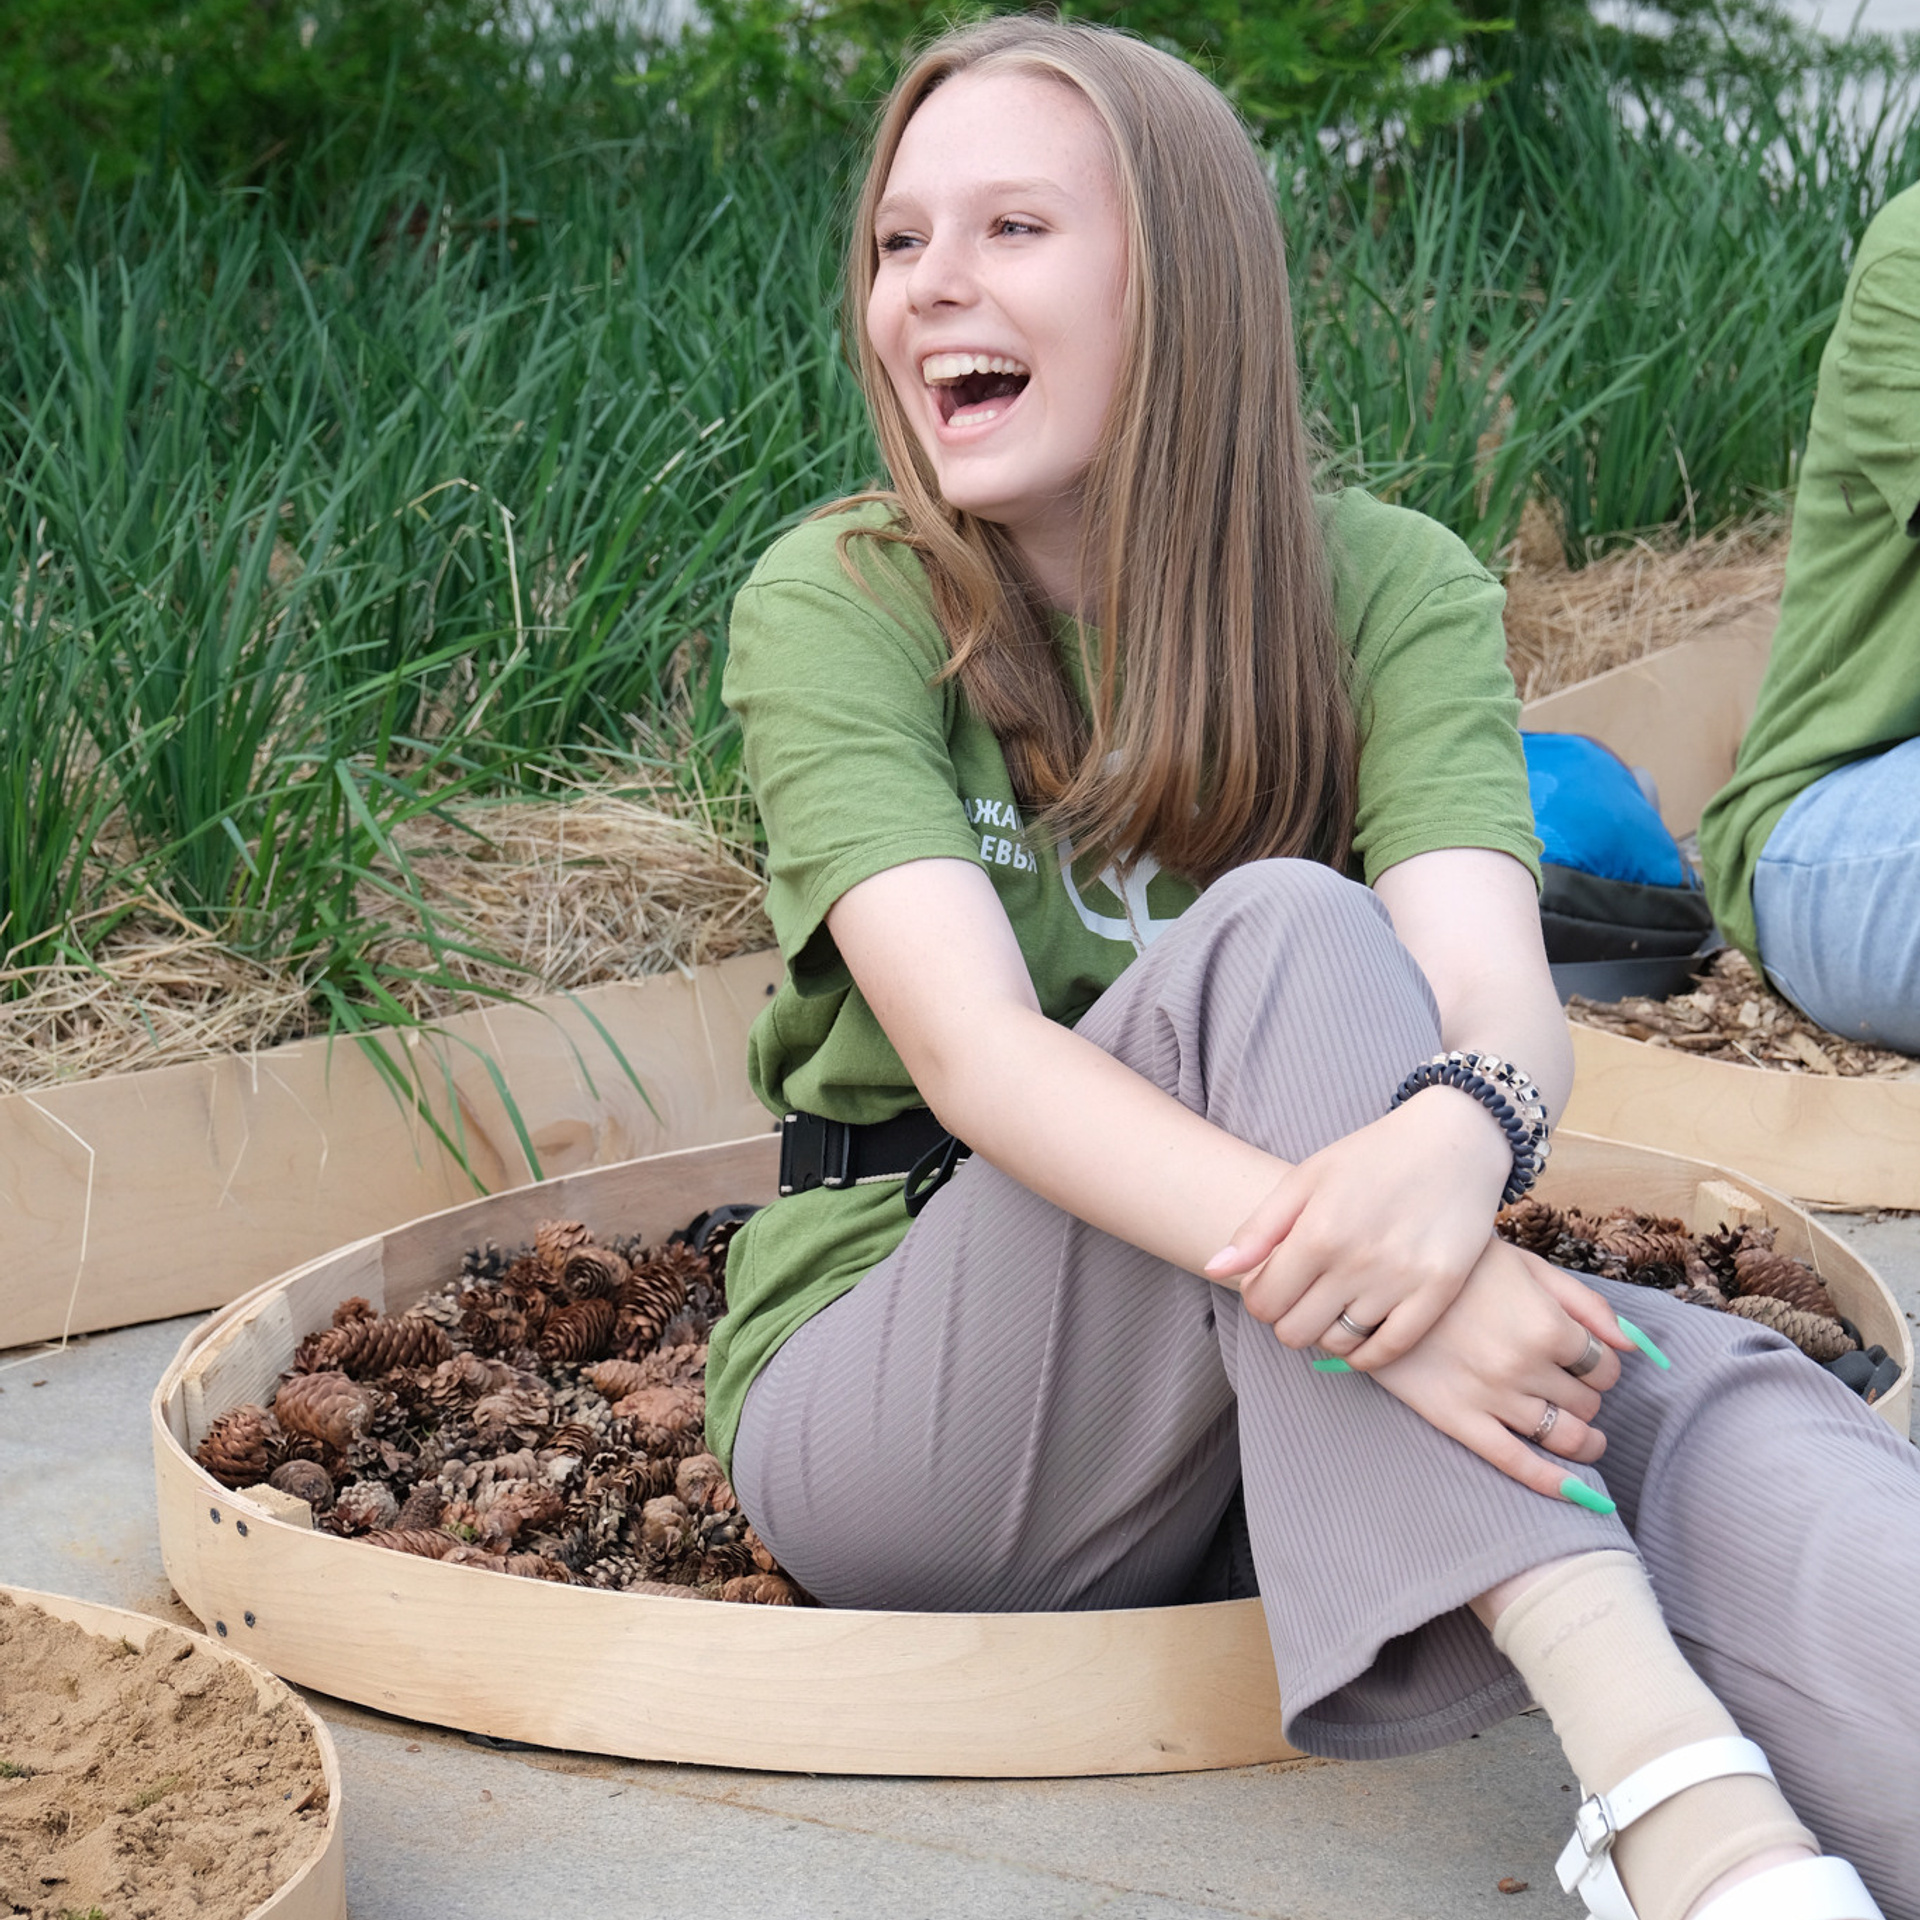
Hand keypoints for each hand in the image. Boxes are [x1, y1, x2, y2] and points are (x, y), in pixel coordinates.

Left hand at [1205, 1087, 1516, 1364]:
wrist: (1453, 1141)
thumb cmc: (1371, 1157)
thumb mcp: (1306, 1179)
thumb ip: (1258, 1229)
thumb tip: (1215, 1269)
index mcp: (1318, 1232)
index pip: (1263, 1304)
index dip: (1259, 1298)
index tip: (1273, 1283)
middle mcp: (1358, 1262)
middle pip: (1295, 1332)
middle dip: (1288, 1317)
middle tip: (1302, 1294)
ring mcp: (1401, 1281)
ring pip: (1339, 1345)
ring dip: (1327, 1331)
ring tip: (1334, 1303)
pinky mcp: (1438, 1293)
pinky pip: (1388, 1351)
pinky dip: (1367, 1353)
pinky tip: (1360, 1330)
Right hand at [1369, 1238, 1636, 1500]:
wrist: (1381, 1280)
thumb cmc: (1460, 1266)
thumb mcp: (1526, 1265)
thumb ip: (1585, 1302)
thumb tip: (1633, 1344)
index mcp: (1546, 1325)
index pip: (1604, 1367)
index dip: (1601, 1366)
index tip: (1585, 1362)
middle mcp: (1525, 1366)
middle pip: (1587, 1403)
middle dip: (1585, 1396)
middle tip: (1568, 1386)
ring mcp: (1493, 1397)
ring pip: (1564, 1436)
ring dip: (1583, 1439)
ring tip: (1581, 1435)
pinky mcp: (1459, 1419)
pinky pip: (1516, 1463)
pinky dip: (1552, 1483)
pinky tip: (1577, 1492)